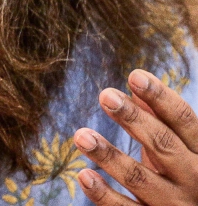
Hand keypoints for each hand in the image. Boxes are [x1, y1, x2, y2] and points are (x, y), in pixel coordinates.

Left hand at [74, 69, 197, 204]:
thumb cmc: (185, 178)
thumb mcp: (180, 149)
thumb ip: (160, 121)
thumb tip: (136, 89)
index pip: (184, 120)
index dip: (161, 97)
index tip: (135, 75)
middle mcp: (194, 180)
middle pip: (164, 145)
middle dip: (134, 119)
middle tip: (105, 95)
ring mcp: (175, 205)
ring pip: (140, 178)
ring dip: (109, 156)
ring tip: (81, 135)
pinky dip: (104, 195)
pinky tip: (84, 175)